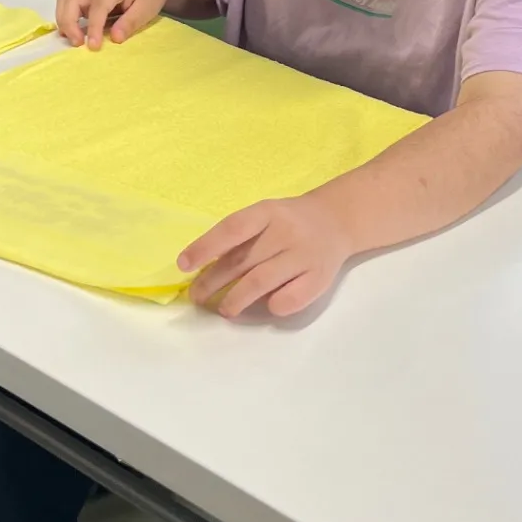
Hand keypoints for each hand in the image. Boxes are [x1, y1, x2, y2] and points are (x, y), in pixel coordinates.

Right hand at [55, 0, 178, 48]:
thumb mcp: (148, 8)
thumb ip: (130, 22)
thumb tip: (115, 38)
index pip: (97, 8)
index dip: (93, 28)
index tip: (93, 46)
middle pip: (71, 0)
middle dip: (69, 23)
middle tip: (78, 44)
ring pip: (65, 0)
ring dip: (64, 20)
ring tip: (74, 39)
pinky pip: (70, 3)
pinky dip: (66, 17)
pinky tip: (75, 32)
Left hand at [180, 195, 355, 319]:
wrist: (337, 220)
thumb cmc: (288, 221)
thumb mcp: (264, 216)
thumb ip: (239, 237)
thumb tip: (201, 269)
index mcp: (268, 212)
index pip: (232, 229)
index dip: (205, 247)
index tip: (184, 265)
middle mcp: (286, 231)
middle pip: (242, 261)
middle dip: (212, 282)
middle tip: (197, 296)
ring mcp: (304, 255)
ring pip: (261, 282)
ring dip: (235, 300)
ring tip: (224, 309)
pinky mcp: (319, 279)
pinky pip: (289, 299)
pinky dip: (272, 306)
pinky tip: (265, 306)